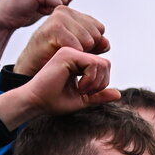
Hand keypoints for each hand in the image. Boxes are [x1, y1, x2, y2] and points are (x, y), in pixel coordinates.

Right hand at [0, 0, 71, 71]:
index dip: (53, 1)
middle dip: (53, 5)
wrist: (2, 20)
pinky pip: (57, 3)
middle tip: (33, 7)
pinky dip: (47, 11)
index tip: (36, 4)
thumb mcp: (42, 4)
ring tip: (32, 7)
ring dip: (50, 8)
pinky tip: (32, 9)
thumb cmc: (22, 13)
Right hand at [0, 47, 119, 128]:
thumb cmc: (55, 101)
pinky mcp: (67, 54)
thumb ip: (99, 95)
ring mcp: (70, 52)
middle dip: (102, 82)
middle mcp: (74, 55)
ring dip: (96, 82)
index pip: (103, 67)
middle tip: (86, 92)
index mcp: (78, 64)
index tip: (88, 93)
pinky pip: (93, 63)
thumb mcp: (83, 100)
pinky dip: (91, 79)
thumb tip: (118, 93)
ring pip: (102, 63)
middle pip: (106, 64)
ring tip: (81, 90)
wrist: (36, 102)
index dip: (102, 83)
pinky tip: (79, 86)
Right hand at [14, 6, 108, 75]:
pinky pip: (79, 46)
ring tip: (63, 52)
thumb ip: (97, 44)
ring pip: (89, 41)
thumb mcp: (81, 49)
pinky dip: (73, 55)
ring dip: (79, 53)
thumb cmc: (56, 57)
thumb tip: (105, 42)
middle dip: (87, 48)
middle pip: (96, 35)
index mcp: (73, 13)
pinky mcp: (54, 28)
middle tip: (68, 51)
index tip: (75, 47)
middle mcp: (65, 11)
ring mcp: (58, 17)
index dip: (92, 43)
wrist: (34, 67)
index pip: (99, 29)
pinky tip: (59, 53)